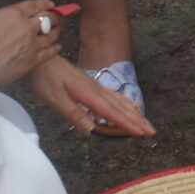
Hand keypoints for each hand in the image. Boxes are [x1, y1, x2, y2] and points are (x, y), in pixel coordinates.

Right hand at [0, 0, 62, 87]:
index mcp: (14, 14)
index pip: (35, 5)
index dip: (44, 3)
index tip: (50, 3)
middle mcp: (27, 28)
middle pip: (48, 19)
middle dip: (54, 16)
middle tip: (58, 16)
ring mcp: (32, 45)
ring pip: (51, 36)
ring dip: (55, 31)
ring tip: (57, 29)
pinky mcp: (32, 61)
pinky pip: (49, 53)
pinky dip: (54, 49)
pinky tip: (56, 47)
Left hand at [31, 55, 154, 136]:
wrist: (43, 60)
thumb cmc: (46, 79)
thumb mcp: (55, 99)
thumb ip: (74, 114)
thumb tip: (91, 130)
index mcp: (89, 95)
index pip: (112, 113)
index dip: (127, 124)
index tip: (141, 133)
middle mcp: (96, 90)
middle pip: (121, 108)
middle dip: (137, 120)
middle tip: (151, 131)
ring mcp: (96, 87)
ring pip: (120, 102)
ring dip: (134, 113)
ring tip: (146, 122)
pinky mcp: (92, 86)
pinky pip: (114, 96)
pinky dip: (125, 103)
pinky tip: (131, 105)